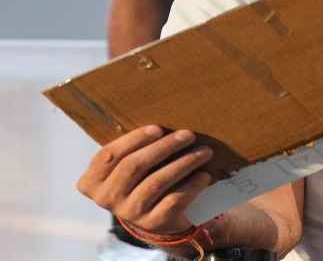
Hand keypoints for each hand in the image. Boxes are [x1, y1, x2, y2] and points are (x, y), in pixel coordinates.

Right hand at [76, 125, 214, 234]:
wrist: (157, 216)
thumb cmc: (143, 177)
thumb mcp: (129, 164)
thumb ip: (134, 148)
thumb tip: (166, 125)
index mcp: (93, 181)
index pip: (109, 155)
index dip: (134, 139)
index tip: (158, 128)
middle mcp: (107, 199)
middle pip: (134, 166)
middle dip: (164, 147)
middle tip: (189, 135)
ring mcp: (129, 213)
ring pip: (156, 182)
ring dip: (184, 163)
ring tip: (204, 152)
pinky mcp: (152, 223)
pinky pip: (174, 200)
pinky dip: (192, 185)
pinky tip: (204, 175)